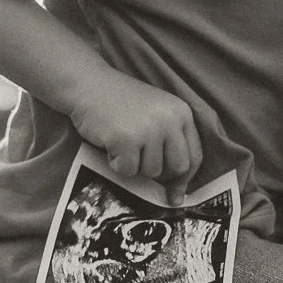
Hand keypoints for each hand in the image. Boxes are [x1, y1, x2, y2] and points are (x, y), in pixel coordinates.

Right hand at [71, 71, 202, 201]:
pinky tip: (110, 142)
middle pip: (177, 168)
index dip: (185, 179)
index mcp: (181, 113)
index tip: (175, 195)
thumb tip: (177, 198)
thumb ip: (170, 144)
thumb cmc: (120, 104)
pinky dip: (115, 163)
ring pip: (151, 172)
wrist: (88, 84)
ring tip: (121, 141)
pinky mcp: (127, 139)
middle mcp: (170, 120)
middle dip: (158, 171)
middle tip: (139, 159)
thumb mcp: (155, 114)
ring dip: (133, 164)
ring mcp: (149, 129)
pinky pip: (127, 170)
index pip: (195, 156)